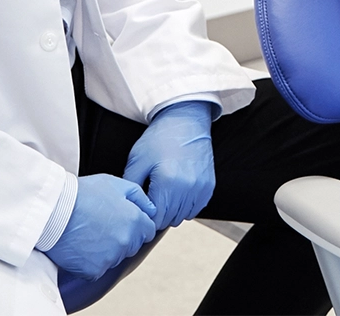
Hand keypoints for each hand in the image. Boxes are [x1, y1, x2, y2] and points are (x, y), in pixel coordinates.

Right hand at [45, 174, 157, 279]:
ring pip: (115, 257)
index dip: (136, 224)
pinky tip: (81, 244)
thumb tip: (151, 208)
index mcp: (134, 221)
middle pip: (132, 245)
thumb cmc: (82, 194)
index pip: (148, 231)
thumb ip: (138, 196)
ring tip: (89, 232)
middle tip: (101, 223)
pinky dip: (91, 260)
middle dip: (122, 237)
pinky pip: (98, 268)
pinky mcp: (93, 271)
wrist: (53, 211)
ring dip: (107, 249)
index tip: (120, 219)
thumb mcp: (115, 183)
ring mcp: (110, 258)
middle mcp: (125, 242)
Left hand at [122, 101, 216, 230]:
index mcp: (167, 182)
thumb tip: (130, 209)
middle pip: (169, 220)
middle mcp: (187, 188)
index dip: (146, 215)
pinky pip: (195, 209)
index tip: (143, 205)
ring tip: (165, 192)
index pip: (155, 219)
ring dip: (172, 211)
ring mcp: (200, 188)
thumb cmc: (160, 138)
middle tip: (153, 197)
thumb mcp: (137, 160)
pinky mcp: (209, 186)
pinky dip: (185, 205)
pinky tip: (178, 189)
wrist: (185, 120)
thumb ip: (131, 187)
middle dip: (158, 213)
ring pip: (182, 217)